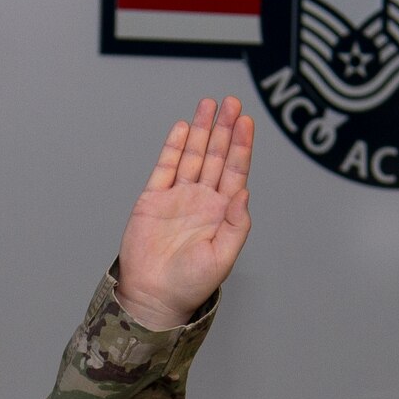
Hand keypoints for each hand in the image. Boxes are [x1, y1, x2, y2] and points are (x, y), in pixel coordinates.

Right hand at [115, 96, 254, 328]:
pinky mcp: (153, 199)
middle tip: (231, 102)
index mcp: (222, 212)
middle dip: (224, 128)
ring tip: (208, 105)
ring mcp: (177, 197)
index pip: (235, 171)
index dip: (241, 145)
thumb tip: (243, 192)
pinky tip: (183, 128)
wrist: (153, 296)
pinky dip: (173, 147)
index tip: (246, 121)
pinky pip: (165, 167)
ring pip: (192, 156)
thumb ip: (236, 225)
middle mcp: (202, 200)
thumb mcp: (223, 258)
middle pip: (215, 156)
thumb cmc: (190, 284)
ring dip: (201, 131)